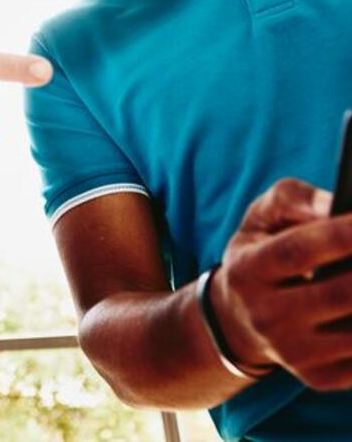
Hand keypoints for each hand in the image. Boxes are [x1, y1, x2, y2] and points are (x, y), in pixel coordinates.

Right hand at [211, 178, 351, 388]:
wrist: (237, 319)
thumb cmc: (259, 253)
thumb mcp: (260, 219)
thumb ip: (294, 199)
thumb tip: (336, 205)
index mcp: (246, 271)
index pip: (297, 253)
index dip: (339, 236)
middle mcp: (265, 317)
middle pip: (339, 295)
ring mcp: (293, 353)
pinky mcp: (318, 377)